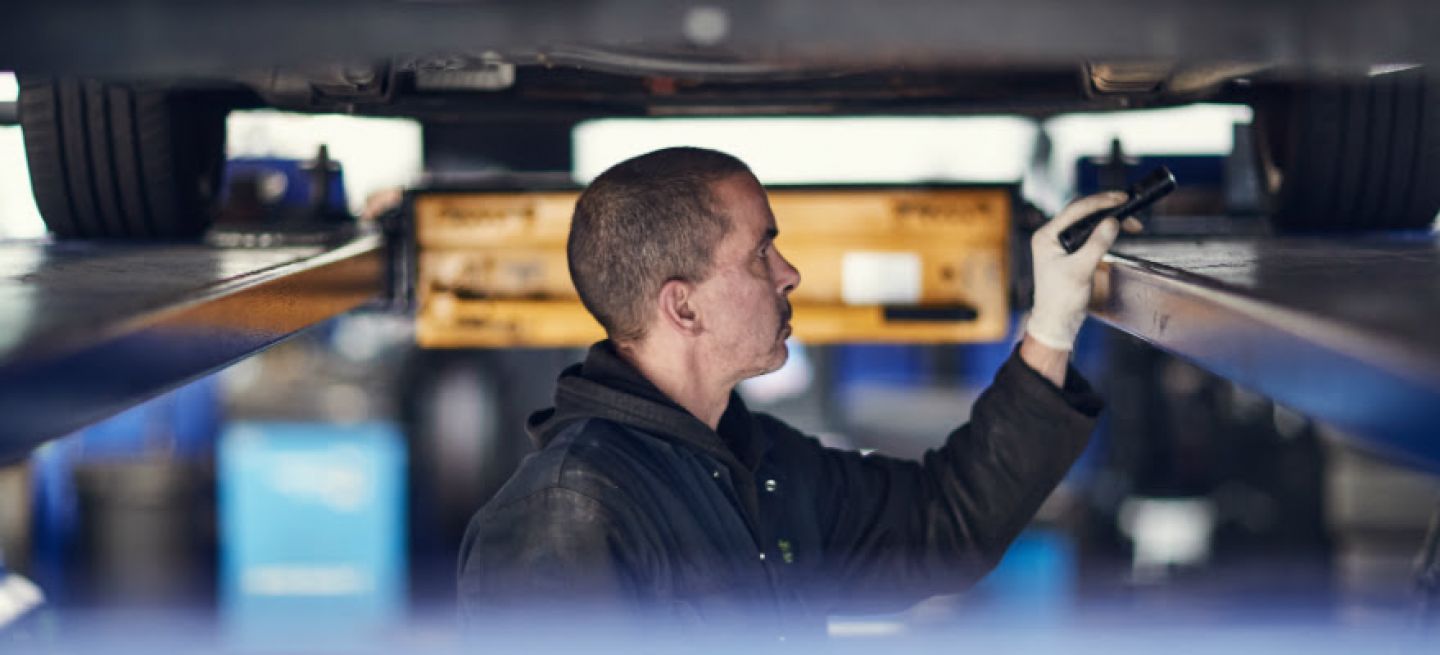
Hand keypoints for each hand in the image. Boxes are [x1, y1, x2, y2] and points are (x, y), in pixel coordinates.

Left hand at [1026, 192, 1142, 351]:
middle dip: (1107, 208)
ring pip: (1087, 222)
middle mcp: (1051, 236)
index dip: (1100, 202)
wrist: (1057, 323)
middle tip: (1130, 207)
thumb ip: (1097, 244)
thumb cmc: (1061, 300)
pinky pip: (1089, 234)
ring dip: (1109, 220)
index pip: (1075, 210)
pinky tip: (1119, 231)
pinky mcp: (1070, 252)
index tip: (1122, 198)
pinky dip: (1105, 231)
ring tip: (1132, 224)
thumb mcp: (1080, 270)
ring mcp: (1060, 243)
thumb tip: (1113, 222)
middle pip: (1082, 212)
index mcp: (1046, 236)